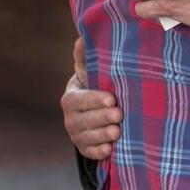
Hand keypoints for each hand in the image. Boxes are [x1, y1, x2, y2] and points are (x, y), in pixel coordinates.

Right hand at [61, 37, 122, 159]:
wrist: (99, 108)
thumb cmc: (98, 83)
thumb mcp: (92, 69)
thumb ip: (87, 55)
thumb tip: (83, 37)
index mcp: (71, 97)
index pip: (78, 100)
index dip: (93, 100)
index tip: (112, 98)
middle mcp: (71, 117)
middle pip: (81, 120)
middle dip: (100, 117)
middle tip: (119, 114)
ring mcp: (77, 134)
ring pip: (85, 137)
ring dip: (101, 135)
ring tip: (118, 131)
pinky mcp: (86, 148)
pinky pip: (89, 152)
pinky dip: (98, 152)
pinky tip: (110, 150)